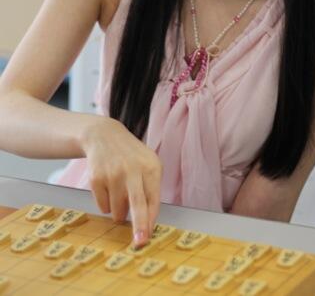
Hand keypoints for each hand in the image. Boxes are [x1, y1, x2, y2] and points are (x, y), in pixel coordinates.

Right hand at [81, 117, 161, 246]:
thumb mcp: (148, 166)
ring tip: (120, 190)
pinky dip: (106, 203)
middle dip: (139, 226)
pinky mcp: (96, 178)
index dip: (151, 220)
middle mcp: (132, 169)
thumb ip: (151, 191)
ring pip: (117, 211)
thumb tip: (148, 224)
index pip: (153, 199)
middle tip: (139, 243)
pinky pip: (103, 207)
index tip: (149, 237)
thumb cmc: (132, 157)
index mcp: (150, 167)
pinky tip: (108, 185)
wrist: (104, 136)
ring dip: (119, 210)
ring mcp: (113, 173)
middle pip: (137, 204)